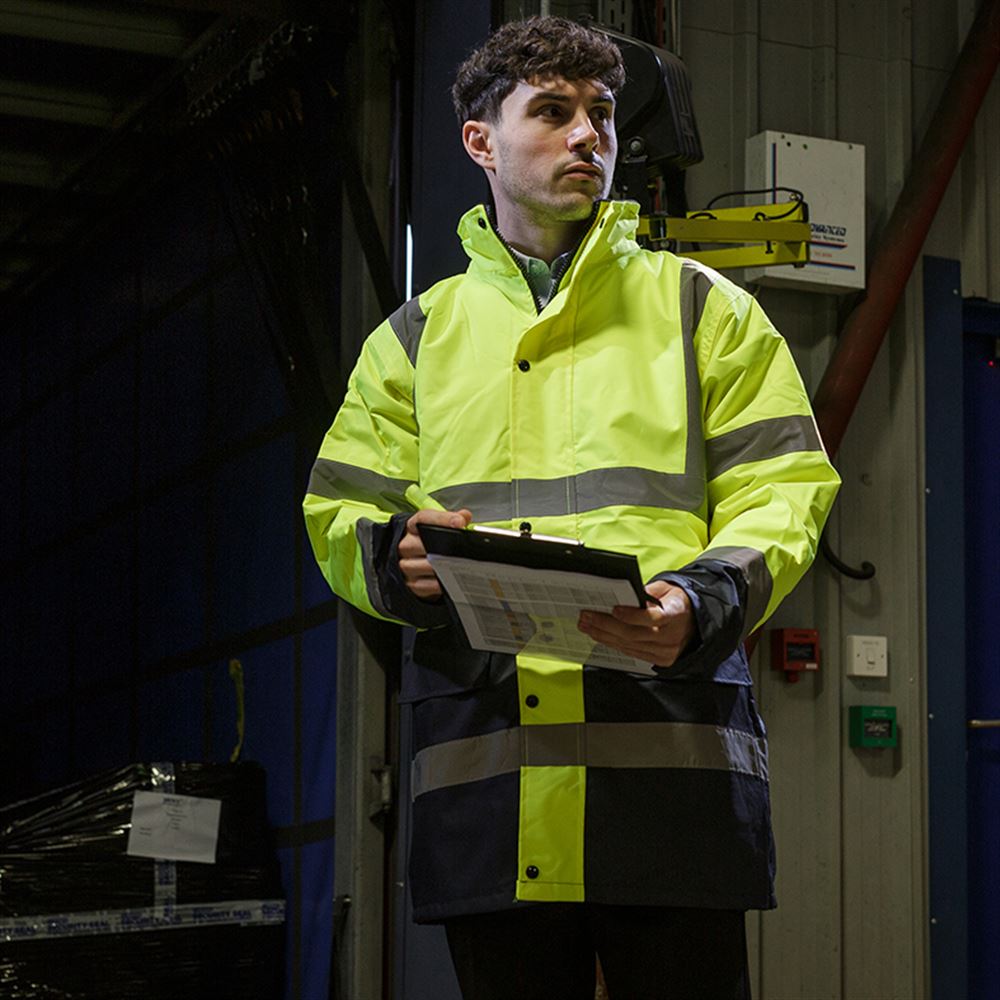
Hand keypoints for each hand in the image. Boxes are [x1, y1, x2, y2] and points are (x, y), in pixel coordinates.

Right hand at [398, 508, 472, 599]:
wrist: (413, 562)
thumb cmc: (428, 543)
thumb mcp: (438, 527)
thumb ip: (452, 520)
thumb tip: (465, 516)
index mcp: (413, 526)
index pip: (424, 518)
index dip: (443, 519)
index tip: (459, 522)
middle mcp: (406, 545)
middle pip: (425, 544)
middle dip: (448, 547)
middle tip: (466, 550)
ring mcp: (406, 565)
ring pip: (428, 566)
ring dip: (446, 567)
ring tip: (462, 565)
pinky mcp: (411, 584)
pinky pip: (428, 585)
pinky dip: (442, 583)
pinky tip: (452, 579)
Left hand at [577, 579, 694, 666]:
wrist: (695, 621)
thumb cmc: (677, 601)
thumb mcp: (666, 588)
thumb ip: (646, 592)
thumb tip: (622, 596)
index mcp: (677, 613)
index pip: (653, 618)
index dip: (632, 615)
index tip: (614, 609)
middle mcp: (672, 636)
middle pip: (634, 634)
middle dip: (606, 625)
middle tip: (586, 617)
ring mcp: (666, 651)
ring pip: (629, 645)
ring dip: (604, 635)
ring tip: (587, 626)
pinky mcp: (660, 660)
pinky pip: (632, 652)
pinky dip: (614, 644)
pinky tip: (600, 636)